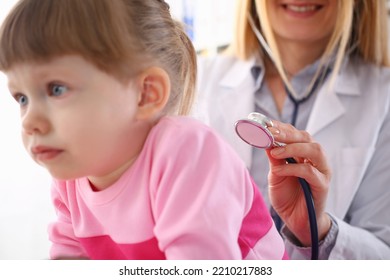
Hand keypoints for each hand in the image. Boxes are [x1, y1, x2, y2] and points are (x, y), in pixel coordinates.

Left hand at [266, 120, 331, 245]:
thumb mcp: (275, 174)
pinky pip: (310, 172)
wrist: (296, 221)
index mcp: (304, 154)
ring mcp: (322, 172)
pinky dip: (292, 168)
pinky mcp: (322, 186)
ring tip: (275, 152)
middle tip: (270, 133)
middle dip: (287, 133)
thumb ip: (274, 158)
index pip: (296, 134)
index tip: (266, 124)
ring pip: (314, 150)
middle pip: (307, 138)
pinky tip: (278, 170)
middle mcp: (316, 160)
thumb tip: (265, 139)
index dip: (282, 127)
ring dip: (293, 147)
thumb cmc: (287, 196)